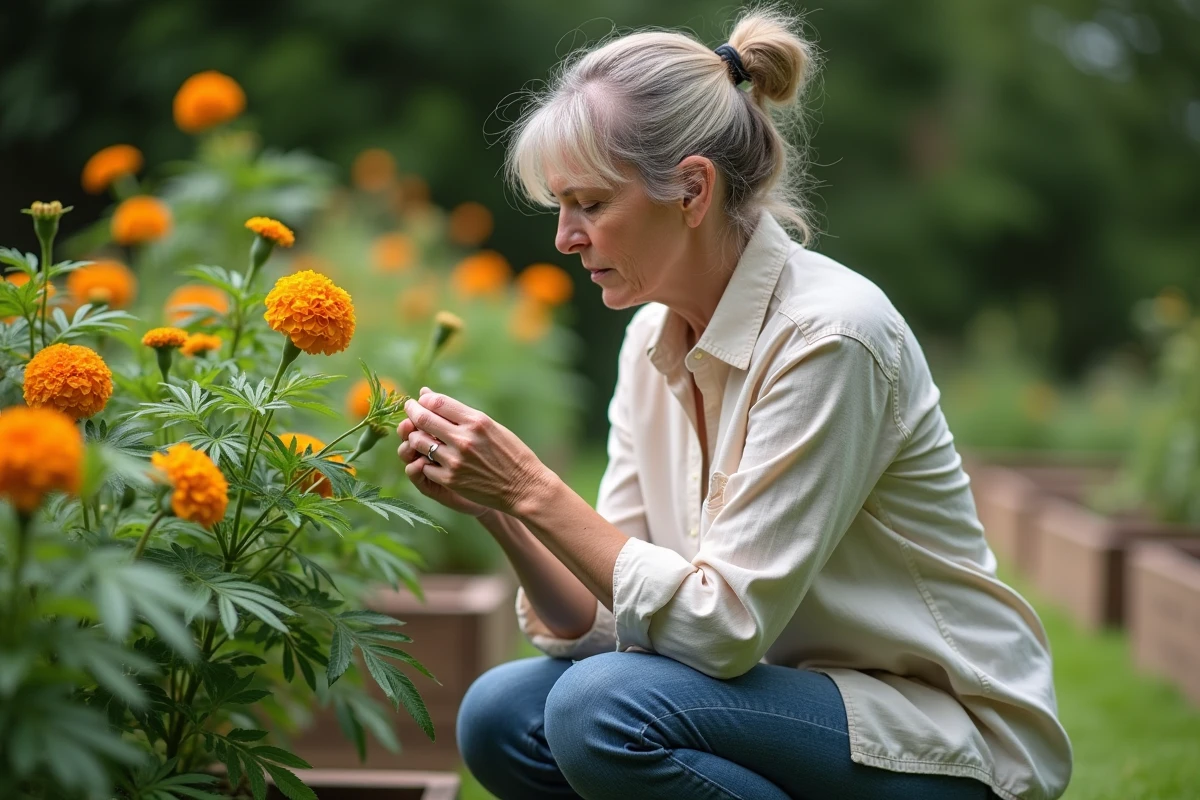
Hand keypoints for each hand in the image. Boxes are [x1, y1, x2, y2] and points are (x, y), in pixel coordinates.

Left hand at [400, 387, 549, 516]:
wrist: (523, 486)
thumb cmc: (510, 453)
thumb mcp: (491, 426)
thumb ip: (461, 413)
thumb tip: (430, 394)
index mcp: (476, 421)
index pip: (438, 402)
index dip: (424, 399)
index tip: (420, 400)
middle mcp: (464, 439)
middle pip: (423, 420)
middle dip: (412, 412)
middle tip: (409, 410)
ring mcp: (455, 461)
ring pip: (419, 443)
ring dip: (415, 437)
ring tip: (419, 435)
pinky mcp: (450, 480)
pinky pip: (425, 466)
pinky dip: (425, 461)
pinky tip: (432, 459)